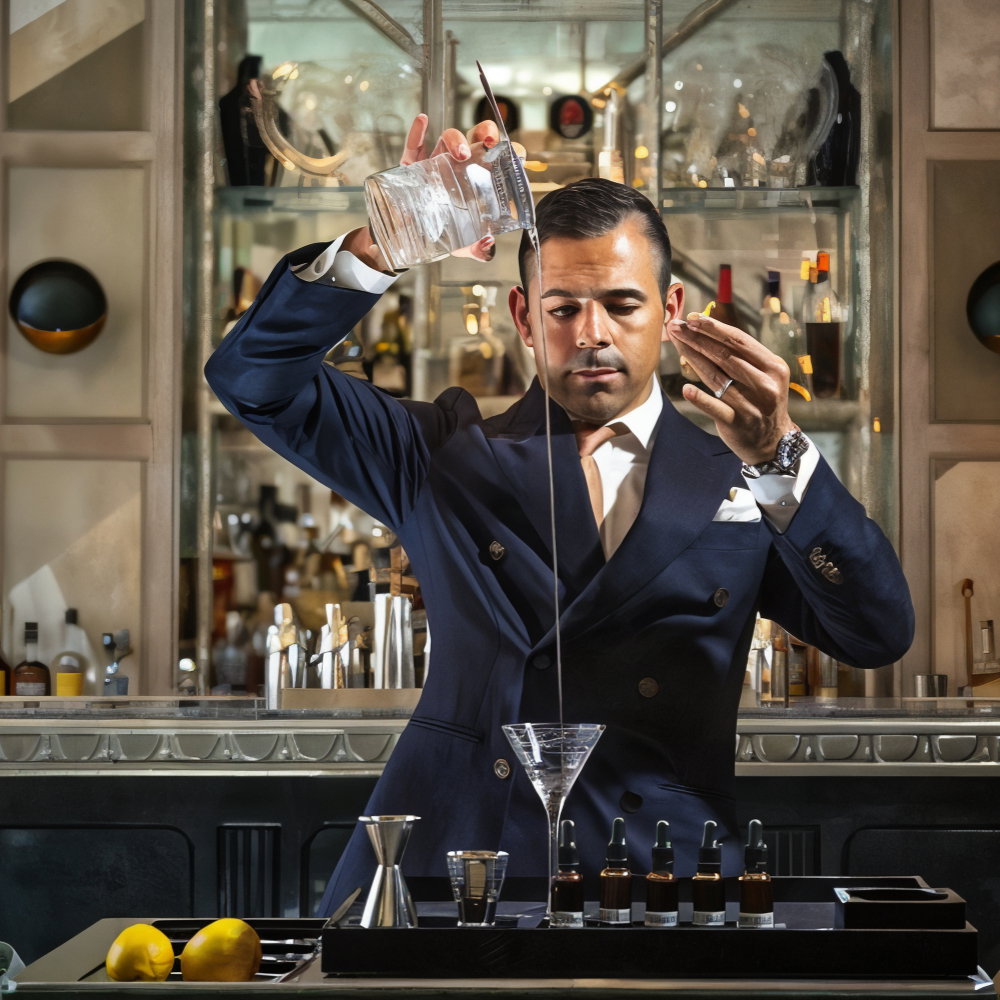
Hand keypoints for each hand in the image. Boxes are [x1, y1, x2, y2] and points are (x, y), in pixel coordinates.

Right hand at [402, 114, 508, 261]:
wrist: (411, 238)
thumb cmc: (443, 233)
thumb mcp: (464, 244)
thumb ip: (478, 248)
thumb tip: (486, 247)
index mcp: (478, 179)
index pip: (498, 157)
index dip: (509, 150)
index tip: (516, 153)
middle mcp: (460, 165)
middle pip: (476, 138)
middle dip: (485, 133)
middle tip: (489, 143)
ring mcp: (436, 162)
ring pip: (448, 138)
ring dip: (455, 139)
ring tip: (460, 153)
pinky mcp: (413, 166)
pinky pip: (414, 146)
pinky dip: (417, 132)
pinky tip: (423, 121)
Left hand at [669, 311, 795, 465]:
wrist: (772, 441)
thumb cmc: (761, 400)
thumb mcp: (763, 375)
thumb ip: (742, 357)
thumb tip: (708, 330)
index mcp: (773, 366)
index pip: (739, 341)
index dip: (714, 328)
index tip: (693, 318)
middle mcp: (765, 384)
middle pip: (726, 355)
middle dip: (698, 338)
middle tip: (677, 326)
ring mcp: (751, 404)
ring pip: (717, 377)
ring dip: (693, 357)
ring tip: (676, 343)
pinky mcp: (737, 423)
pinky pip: (716, 408)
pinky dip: (701, 399)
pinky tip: (686, 389)